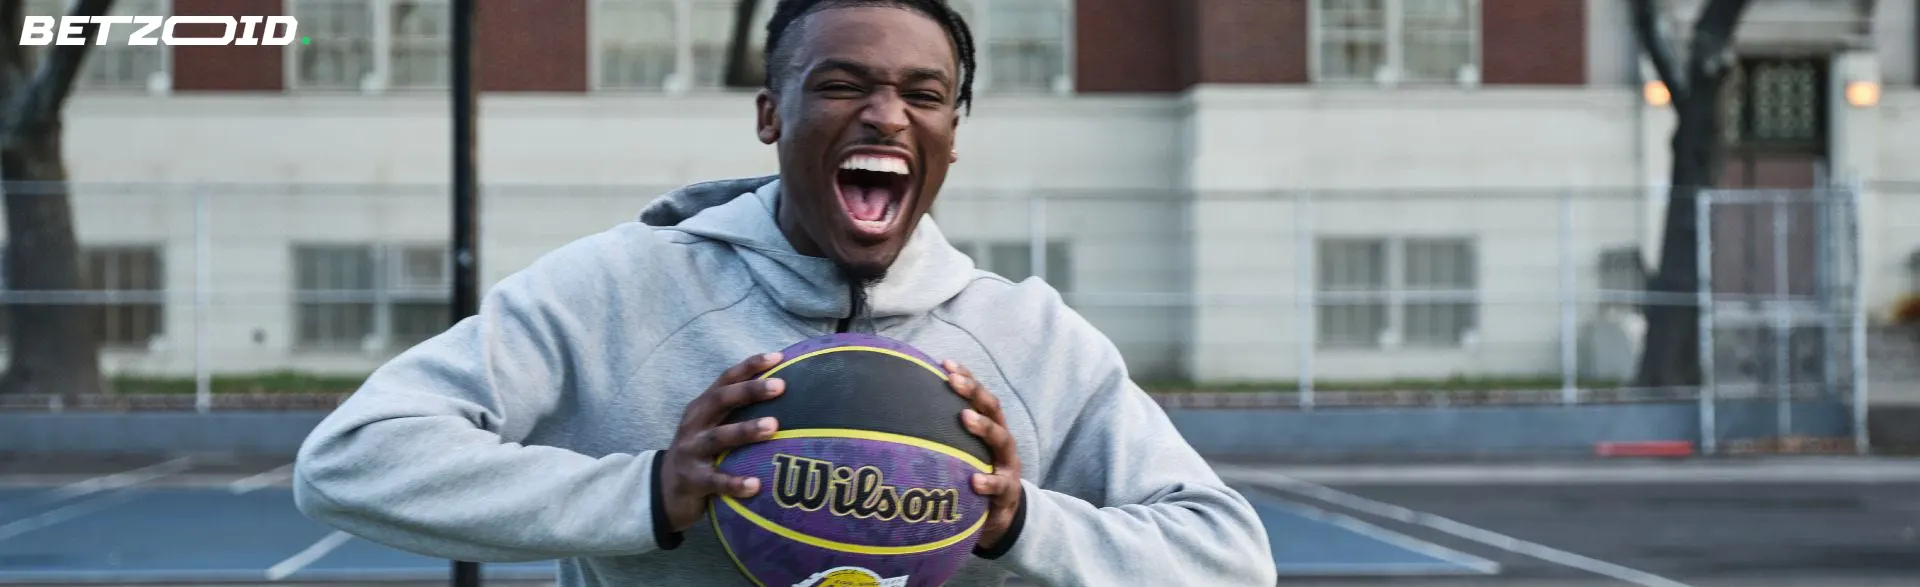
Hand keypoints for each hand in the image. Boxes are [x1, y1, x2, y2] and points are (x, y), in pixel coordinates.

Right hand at [659, 351, 786, 531]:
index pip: (726, 379)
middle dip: (750, 390)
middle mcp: (695, 424)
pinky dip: (734, 482)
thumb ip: (737, 413)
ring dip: (746, 430)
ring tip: (773, 426)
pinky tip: (756, 485)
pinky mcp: (692, 480)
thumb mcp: (711, 427)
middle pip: (721, 400)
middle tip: (781, 385)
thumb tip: (786, 398)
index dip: (750, 366)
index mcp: (702, 407)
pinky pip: (715, 481)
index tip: (778, 357)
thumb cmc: (701, 453)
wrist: (665, 489)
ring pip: (718, 437)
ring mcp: (691, 451)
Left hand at [944, 360, 1022, 551]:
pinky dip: (988, 482)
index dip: (967, 377)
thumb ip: (944, 433)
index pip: (980, 396)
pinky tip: (975, 482)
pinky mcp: (1007, 493)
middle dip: (974, 392)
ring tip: (966, 418)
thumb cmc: (974, 474)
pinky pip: (1000, 486)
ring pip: (1001, 440)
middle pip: (993, 410)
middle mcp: (1001, 441)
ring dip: (984, 427)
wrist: (1000, 515)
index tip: (944, 363)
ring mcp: (1007, 465)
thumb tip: (903, 412)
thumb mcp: (964, 452)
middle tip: (954, 381)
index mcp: (990, 428)